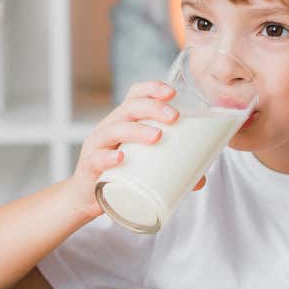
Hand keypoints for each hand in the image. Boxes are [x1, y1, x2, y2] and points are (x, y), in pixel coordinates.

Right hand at [63, 81, 184, 219]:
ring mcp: (97, 146)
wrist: (87, 199)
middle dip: (152, 107)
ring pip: (113, 129)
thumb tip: (201, 178)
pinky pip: (96, 158)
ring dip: (136, 130)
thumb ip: (173, 170)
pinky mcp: (89, 167)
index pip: (135, 95)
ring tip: (157, 136)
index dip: (152, 89)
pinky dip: (108, 157)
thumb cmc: (119, 175)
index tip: (172, 93)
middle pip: (129, 107)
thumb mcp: (145, 166)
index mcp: (124, 121)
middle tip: (174, 117)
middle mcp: (109, 128)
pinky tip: (120, 157)